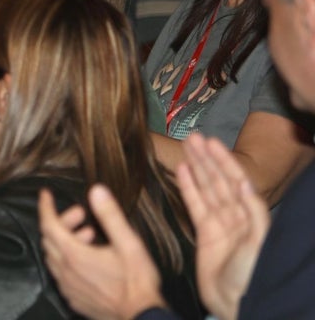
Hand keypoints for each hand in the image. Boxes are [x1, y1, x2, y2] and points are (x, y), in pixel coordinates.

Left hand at [39, 186, 166, 319]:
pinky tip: (87, 259)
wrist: (142, 319)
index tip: (46, 194)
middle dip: (61, 221)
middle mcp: (65, 272)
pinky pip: (60, 274)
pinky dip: (67, 260)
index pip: (49, 224)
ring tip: (89, 235)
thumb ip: (110, 216)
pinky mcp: (74, 299)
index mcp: (74, 255)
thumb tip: (97, 191)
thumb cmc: (137, 284)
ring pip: (54, 257)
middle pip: (49, 239)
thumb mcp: (129, 244)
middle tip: (81, 215)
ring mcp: (68, 287)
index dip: (46, 206)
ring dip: (65, 241)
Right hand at [178, 133, 269, 319]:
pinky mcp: (205, 234)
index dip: (223, 161)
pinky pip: (195, 205)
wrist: (237, 303)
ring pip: (206, 189)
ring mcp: (220, 224)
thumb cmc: (251, 275)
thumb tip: (244, 183)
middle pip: (218, 181)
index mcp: (251, 216)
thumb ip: (253, 212)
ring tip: (186, 148)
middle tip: (193, 138)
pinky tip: (182, 172)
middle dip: (206, 159)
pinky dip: (188, 187)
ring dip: (196, 168)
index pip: (236, 181)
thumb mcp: (259, 242)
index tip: (211, 142)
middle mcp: (236, 216)